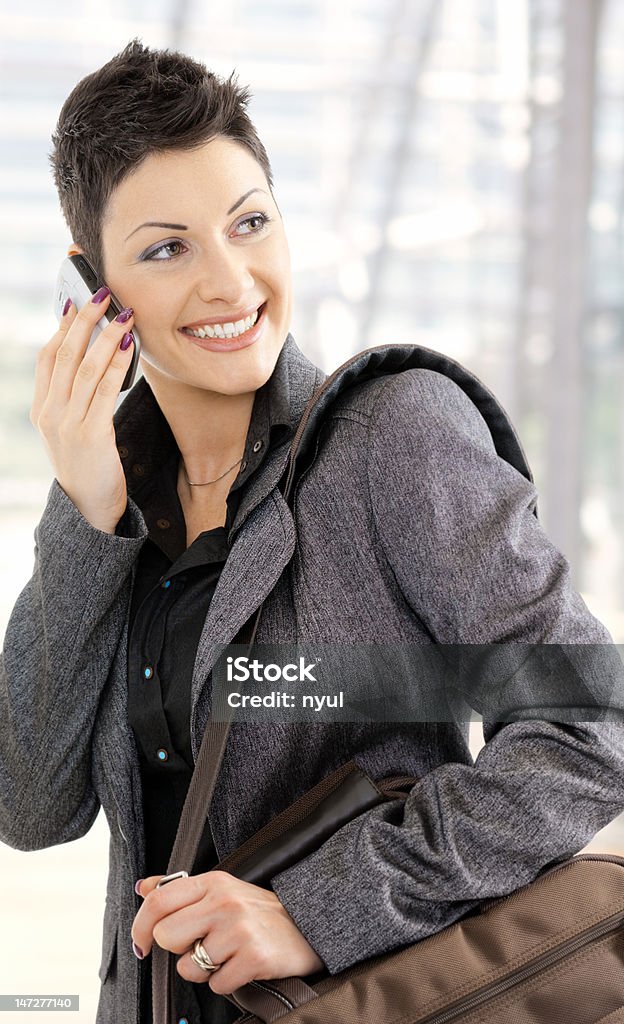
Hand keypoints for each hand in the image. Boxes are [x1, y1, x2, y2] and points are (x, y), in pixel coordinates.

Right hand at [30, 291, 135, 533]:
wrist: (89, 509)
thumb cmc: (88, 467)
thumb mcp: (71, 431)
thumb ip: (75, 399)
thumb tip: (93, 361)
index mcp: (42, 410)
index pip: (48, 357)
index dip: (62, 326)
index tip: (76, 300)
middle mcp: (50, 413)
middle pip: (65, 354)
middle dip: (84, 319)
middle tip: (101, 292)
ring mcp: (67, 423)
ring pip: (85, 367)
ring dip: (105, 335)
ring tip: (123, 313)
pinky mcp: (91, 434)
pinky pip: (104, 389)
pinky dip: (117, 363)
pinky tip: (128, 346)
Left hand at [132, 871, 323, 995]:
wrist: (309, 925)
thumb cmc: (259, 912)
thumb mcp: (221, 889)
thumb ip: (180, 888)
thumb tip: (143, 887)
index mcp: (213, 882)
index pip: (159, 900)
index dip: (140, 926)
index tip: (140, 945)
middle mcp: (224, 901)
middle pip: (166, 936)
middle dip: (178, 950)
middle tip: (200, 946)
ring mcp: (239, 929)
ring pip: (189, 966)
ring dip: (204, 970)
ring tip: (227, 954)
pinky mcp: (253, 957)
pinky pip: (216, 985)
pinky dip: (226, 982)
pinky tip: (241, 965)